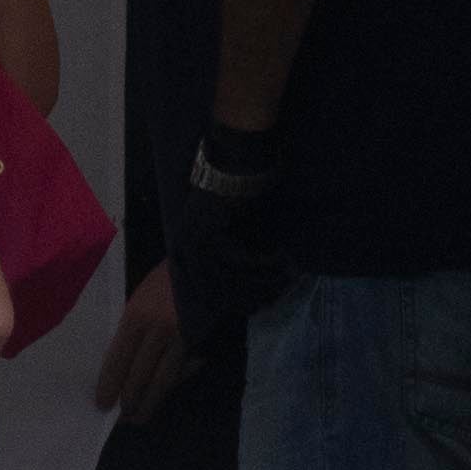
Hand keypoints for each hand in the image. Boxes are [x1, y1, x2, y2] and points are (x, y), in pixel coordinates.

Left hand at [92, 265, 187, 425]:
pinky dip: (169, 386)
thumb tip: (122, 363)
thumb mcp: (138, 300)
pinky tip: (161, 397)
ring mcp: (177, 337)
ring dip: (149, 401)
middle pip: (139, 374)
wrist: (201, 267)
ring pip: (161, 379)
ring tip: (139, 417)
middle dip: (129, 399)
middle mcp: (155, 329)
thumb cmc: (162, 281)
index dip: (110, 384)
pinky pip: (179, 371)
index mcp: (135, 316)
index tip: (102, 403)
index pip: (118, 358)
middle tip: (122, 418)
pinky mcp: (194, 342)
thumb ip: (131, 329)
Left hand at [177, 124, 287, 289]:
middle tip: (274, 300)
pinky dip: (262, 259)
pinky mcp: (211, 231)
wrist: (234, 161)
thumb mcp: (232, 230)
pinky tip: (280, 256)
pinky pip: (240, 256)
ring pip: (230, 276)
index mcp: (186, 250)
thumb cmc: (235, 193)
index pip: (206, 289)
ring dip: (261, 279)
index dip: (232, 302)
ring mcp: (195, 241)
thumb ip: (233, 255)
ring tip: (285, 277)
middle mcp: (185, 248)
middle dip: (249, 297)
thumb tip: (252, 284)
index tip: (256, 308)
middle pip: (218, 288)